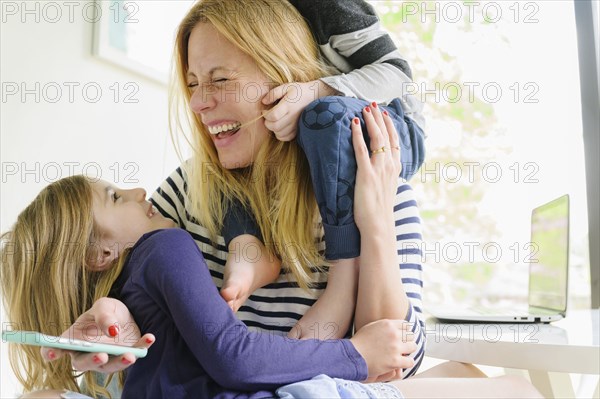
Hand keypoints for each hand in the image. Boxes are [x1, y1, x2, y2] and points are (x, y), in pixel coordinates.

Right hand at [41, 297, 154, 372]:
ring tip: (130, 355)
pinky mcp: (127, 355)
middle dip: (92, 360)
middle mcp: (88, 353)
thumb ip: (103, 315)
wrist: (126, 313)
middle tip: (102, 355)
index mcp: (74, 340)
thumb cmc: (107, 311)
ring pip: (110, 366)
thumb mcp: (104, 305)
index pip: (56, 349)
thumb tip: (111, 330)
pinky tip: (150, 337)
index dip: (51, 352)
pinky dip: (142, 347)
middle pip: (83, 363)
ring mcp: (108, 358)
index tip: (52, 352)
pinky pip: (135, 354)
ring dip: (120, 362)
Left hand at [262, 80, 336, 140]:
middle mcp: (292, 117)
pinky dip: (280, 134)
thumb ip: (273, 93)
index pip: (273, 116)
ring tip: (274, 121)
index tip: (264, 110)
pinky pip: (286, 138)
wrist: (315, 97)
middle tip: (268, 117)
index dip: (265, 115)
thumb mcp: (286, 87)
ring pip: (279, 134)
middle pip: (275, 126)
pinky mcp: (298, 130)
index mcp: (288, 105)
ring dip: (273, 129)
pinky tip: (280, 127)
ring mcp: (296, 125)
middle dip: (267, 123)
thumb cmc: (299, 91)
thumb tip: (263, 102)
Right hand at [349, 319, 415, 380]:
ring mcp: (395, 348)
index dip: (405, 332)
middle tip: (402, 347)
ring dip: (408, 351)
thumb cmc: (360, 342)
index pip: (406, 325)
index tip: (403, 337)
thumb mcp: (371, 327)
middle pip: (411, 336)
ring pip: (413, 347)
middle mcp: (393, 334)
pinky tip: (401, 363)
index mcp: (388, 324)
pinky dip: (407, 363)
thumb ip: (385, 326)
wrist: (352, 356)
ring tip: (402, 354)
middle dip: (407, 341)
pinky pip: (410, 361)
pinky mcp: (395, 361)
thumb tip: (395, 326)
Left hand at [351, 103, 401, 232]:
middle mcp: (390, 166)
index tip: (384, 114)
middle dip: (379, 118)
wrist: (378, 226)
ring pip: (377, 138)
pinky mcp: (366, 175)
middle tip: (372, 105)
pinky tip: (353, 124)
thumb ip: (384, 177)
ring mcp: (379, 169)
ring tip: (364, 109)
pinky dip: (357, 135)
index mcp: (395, 169)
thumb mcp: (386, 190)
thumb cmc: (379, 212)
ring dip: (370, 121)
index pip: (394, 141)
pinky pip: (361, 150)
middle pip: (386, 135)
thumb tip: (379, 171)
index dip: (390, 126)